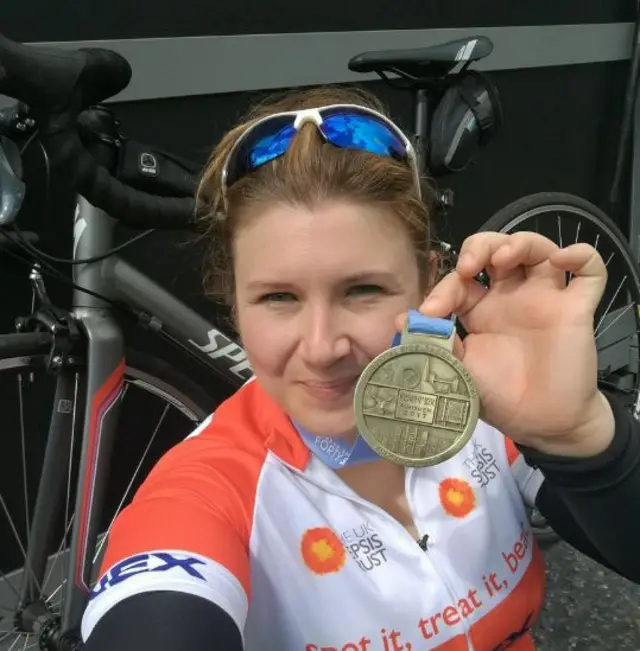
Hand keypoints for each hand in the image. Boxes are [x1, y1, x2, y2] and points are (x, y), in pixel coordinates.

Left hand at [402, 231, 614, 456]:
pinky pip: (590, 272)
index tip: (432, 311)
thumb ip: (436, 344)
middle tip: (468, 265)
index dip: (444, 287)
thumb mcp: (459, 371)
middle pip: (497, 250)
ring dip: (519, 243)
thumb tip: (401, 320)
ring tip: (503, 257)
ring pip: (537, 249)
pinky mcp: (576, 308)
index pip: (461, 280)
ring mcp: (544, 299)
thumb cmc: (499, 397)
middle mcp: (510, 297)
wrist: (542, 425)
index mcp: (479, 309)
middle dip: (479, 247)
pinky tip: (563, 260)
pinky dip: (581, 255)